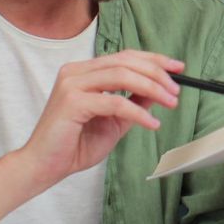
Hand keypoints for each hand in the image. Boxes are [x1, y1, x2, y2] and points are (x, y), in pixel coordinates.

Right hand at [21, 50, 184, 181]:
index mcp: (84, 72)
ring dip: (152, 88)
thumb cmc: (74, 145)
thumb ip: (133, 102)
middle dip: (157, 73)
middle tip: (177, 90)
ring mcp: (72, 84)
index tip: (178, 68)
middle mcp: (76, 72)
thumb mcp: (114, 121)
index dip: (154, 60)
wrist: (45, 167)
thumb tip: (159, 90)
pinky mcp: (72, 102)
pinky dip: (138, 112)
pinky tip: (152, 123)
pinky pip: (115, 102)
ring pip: (122, 75)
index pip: (125, 57)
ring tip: (170, 102)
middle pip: (126, 62)